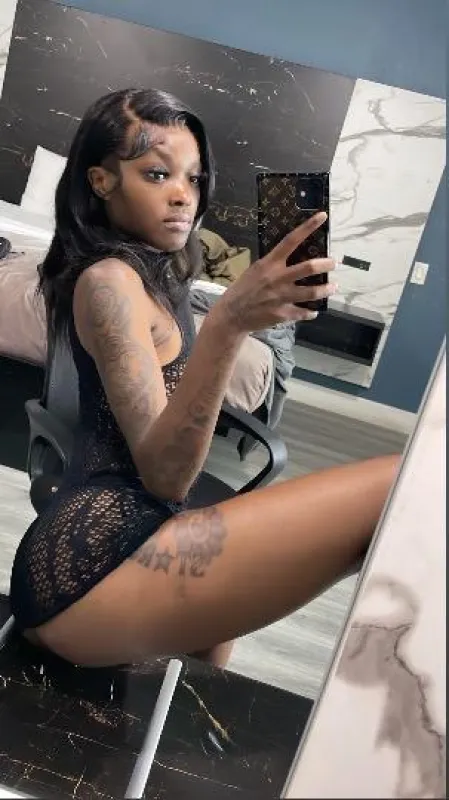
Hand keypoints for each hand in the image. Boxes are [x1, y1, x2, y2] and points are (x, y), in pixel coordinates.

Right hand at [214, 212, 336, 333]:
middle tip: (334, 263)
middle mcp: (277, 278)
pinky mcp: (283, 314)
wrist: (232, 315)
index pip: (291, 240)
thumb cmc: (243, 289)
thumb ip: (273, 265)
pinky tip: (314, 311)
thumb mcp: (256, 270)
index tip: (323, 216)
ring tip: (333, 287)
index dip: (308, 227)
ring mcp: (281, 297)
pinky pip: (303, 313)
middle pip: (308, 268)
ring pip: (311, 292)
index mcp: (270, 264)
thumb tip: (293, 257)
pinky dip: (311, 312)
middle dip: (326, 264)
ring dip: (326, 289)